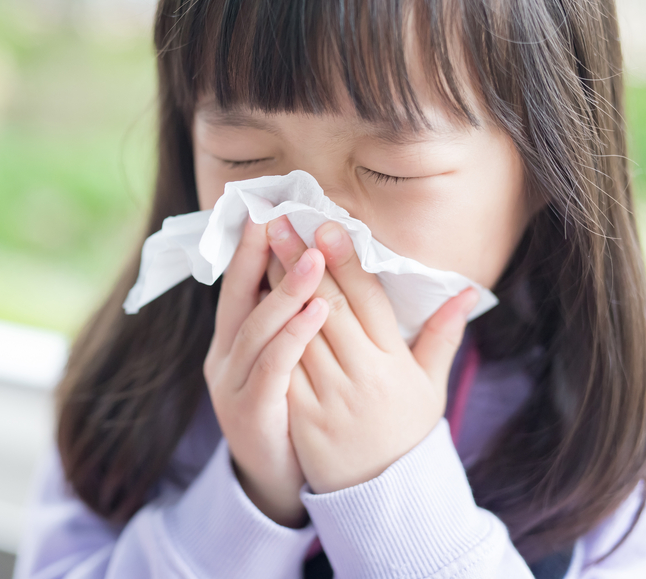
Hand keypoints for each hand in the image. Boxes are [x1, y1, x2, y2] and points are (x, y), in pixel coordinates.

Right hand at [204, 216, 329, 525]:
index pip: (238, 286)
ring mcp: (233, 386)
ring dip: (286, 291)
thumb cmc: (286, 412)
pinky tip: (317, 312)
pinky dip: (293, 337)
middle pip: (239, 298)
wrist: (276, 481)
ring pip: (257, 330)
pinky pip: (273, 368)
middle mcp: (225, 359)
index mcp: (232, 342)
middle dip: (259, 256)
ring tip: (314, 258)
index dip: (249, 248)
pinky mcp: (251, 413)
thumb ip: (286, 320)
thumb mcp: (281, 362)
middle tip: (282, 217)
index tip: (264, 208)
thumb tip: (306, 269)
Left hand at [263, 216, 478, 493]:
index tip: (325, 225)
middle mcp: (362, 376)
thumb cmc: (405, 433)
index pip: (367, 301)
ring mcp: (329, 397)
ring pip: (298, 332)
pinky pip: (281, 368)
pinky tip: (250, 302)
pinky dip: (266, 334)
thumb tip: (468, 290)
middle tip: (281, 222)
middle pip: (327, 308)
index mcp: (394, 363)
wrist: (382, 496)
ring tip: (260, 249)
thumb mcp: (430, 386)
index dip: (345, 261)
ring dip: (277, 288)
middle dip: (302, 262)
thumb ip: (442, 335)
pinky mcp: (301, 416)